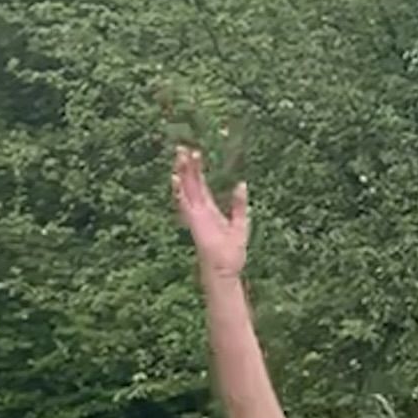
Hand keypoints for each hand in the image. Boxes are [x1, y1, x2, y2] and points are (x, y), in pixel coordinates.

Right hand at [171, 145, 249, 275]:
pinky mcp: (194, 222)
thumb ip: (239, 205)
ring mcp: (195, 215)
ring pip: (186, 189)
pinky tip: (176, 178)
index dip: (196, 169)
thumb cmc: (231, 252)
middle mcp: (199, 210)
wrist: (225, 270)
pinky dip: (180, 191)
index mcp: (209, 209)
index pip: (200, 184)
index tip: (194, 152)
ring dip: (182, 172)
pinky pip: (184, 203)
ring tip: (179, 155)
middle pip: (190, 183)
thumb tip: (241, 184)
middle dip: (186, 165)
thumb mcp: (240, 223)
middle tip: (182, 147)